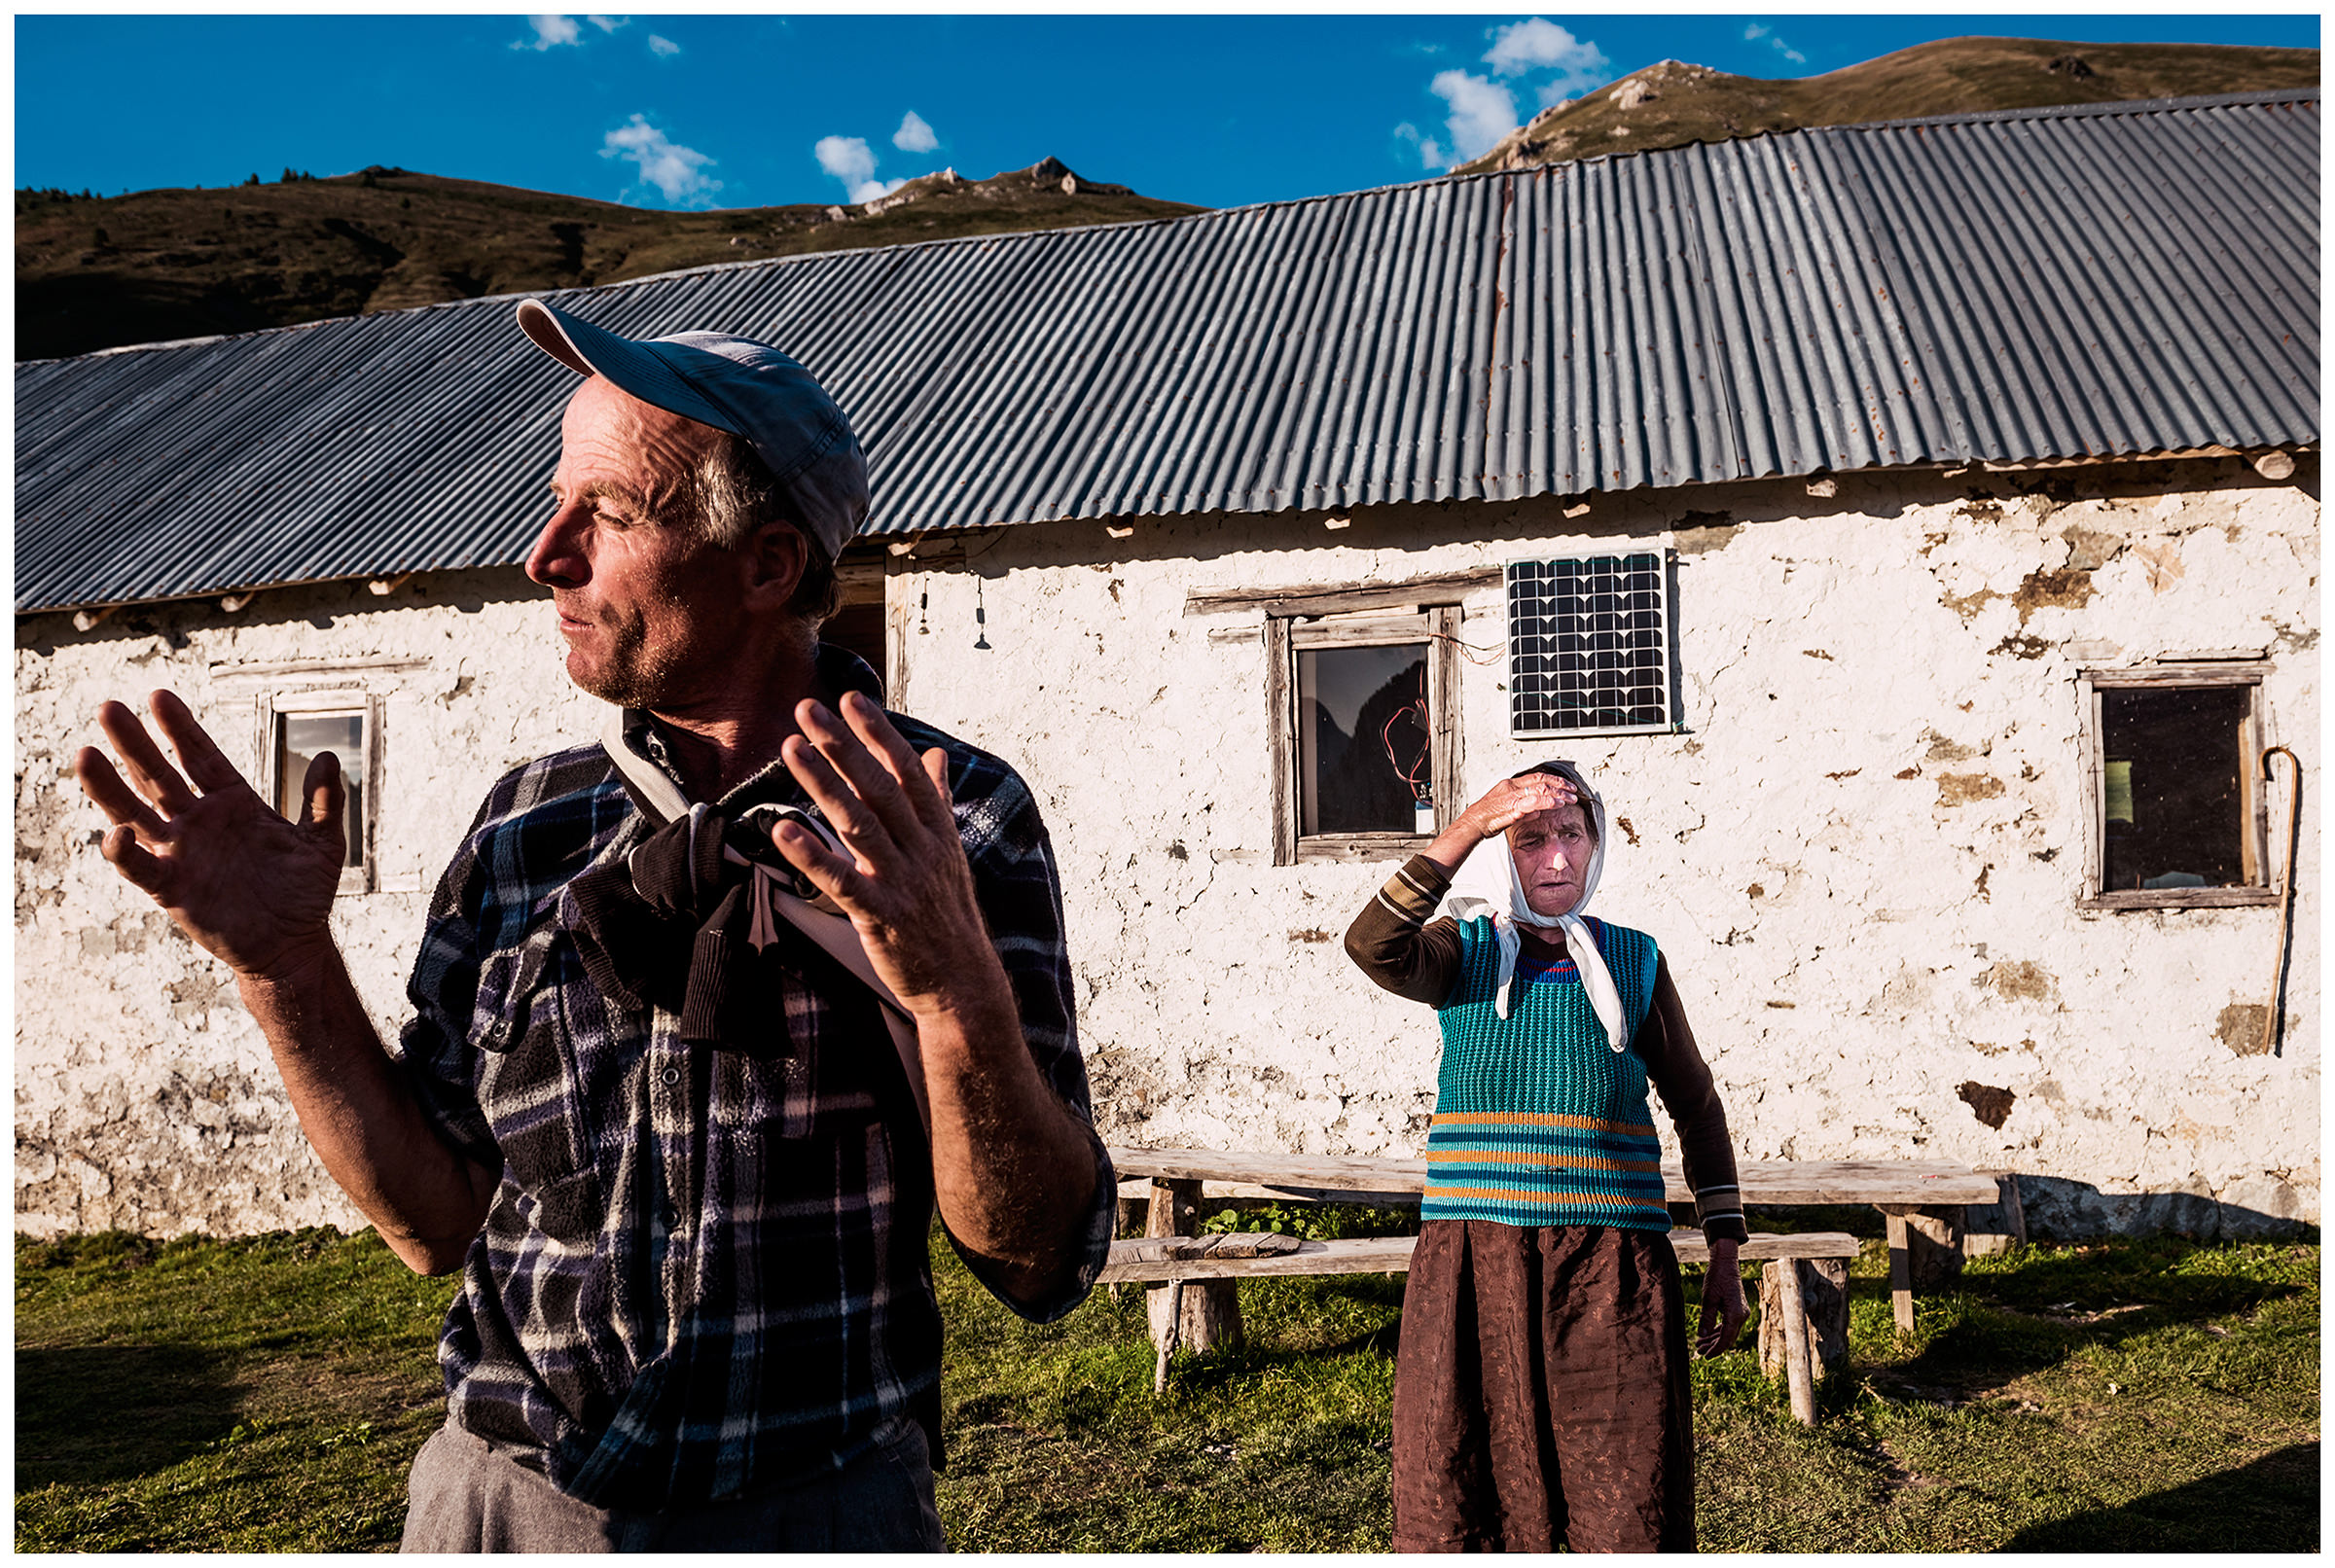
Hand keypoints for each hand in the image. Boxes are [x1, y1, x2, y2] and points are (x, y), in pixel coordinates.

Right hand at [74, 690, 346, 979]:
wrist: (293, 943)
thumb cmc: (304, 892)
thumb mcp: (322, 842)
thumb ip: (325, 801)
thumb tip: (327, 756)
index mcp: (232, 802)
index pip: (200, 757)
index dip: (180, 728)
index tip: (158, 696)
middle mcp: (199, 822)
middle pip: (158, 775)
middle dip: (134, 744)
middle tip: (108, 707)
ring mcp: (181, 853)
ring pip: (135, 813)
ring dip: (109, 786)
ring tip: (84, 753)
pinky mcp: (172, 888)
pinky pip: (140, 866)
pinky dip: (124, 852)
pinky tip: (116, 832)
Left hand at [769, 690, 1002, 1020]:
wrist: (962, 982)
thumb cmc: (949, 915)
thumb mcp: (950, 852)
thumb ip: (937, 801)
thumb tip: (935, 756)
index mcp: (938, 832)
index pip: (907, 771)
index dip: (878, 733)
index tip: (850, 699)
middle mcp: (922, 851)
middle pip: (879, 788)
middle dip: (842, 745)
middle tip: (808, 709)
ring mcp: (902, 883)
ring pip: (859, 825)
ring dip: (823, 783)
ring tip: (791, 748)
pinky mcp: (881, 917)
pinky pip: (843, 881)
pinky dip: (812, 855)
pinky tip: (782, 830)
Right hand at [1422, 770, 1580, 872]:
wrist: (1473, 824)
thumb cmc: (1487, 818)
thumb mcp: (1507, 811)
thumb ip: (1524, 810)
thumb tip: (1538, 812)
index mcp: (1510, 785)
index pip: (1536, 776)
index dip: (1554, 779)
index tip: (1566, 784)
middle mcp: (1512, 787)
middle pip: (1542, 780)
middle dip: (1561, 784)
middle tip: (1574, 790)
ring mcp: (1513, 797)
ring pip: (1541, 789)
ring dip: (1559, 793)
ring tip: (1571, 798)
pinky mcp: (1514, 807)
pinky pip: (1535, 802)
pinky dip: (1549, 802)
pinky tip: (1558, 804)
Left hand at [1698, 1238, 1749, 1354]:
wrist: (1726, 1263)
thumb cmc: (1717, 1278)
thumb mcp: (1708, 1298)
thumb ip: (1706, 1318)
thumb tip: (1702, 1335)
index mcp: (1736, 1314)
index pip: (1726, 1339)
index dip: (1715, 1350)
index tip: (1704, 1356)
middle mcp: (1742, 1315)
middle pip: (1728, 1338)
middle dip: (1713, 1346)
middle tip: (1698, 1352)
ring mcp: (1741, 1313)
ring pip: (1728, 1332)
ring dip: (1715, 1339)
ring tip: (1700, 1345)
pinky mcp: (1738, 1310)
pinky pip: (1729, 1325)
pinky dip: (1718, 1331)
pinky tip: (1707, 1335)